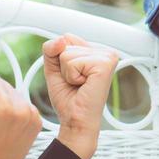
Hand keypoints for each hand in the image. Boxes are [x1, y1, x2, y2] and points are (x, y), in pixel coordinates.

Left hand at [42, 33, 118, 158]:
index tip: (72, 76)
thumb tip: (61, 39)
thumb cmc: (68, 99)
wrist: (76, 121)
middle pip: (66, 43)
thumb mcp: (53, 68)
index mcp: (95, 51)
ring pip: (67, 53)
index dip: (60, 59)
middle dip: (63, 66)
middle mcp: (104, 51)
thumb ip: (51, 49)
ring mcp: (107, 57)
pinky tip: (83, 85)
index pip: (66, 38)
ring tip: (80, 85)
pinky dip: (71, 76)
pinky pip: (72, 62)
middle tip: (76, 83)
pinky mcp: (104, 64)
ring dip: (67, 73)